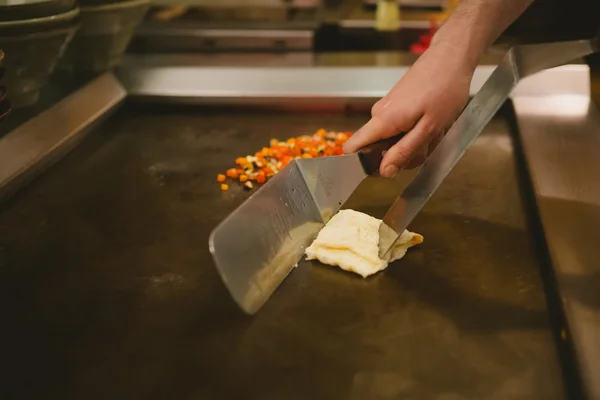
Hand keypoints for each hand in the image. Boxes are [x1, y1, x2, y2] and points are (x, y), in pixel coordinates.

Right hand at [343, 43, 474, 177]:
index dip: (363, 164)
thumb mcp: (429, 128)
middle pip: (380, 149)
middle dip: (404, 155)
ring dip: (416, 143)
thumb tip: (385, 171)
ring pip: (395, 140)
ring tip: (436, 129)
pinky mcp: (397, 105)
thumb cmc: (444, 89)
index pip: (353, 148)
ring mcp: (388, 109)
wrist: (451, 57)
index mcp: (383, 121)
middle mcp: (380, 115)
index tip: (384, 170)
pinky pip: (402, 129)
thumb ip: (405, 151)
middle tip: (429, 145)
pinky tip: (433, 122)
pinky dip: (418, 131)